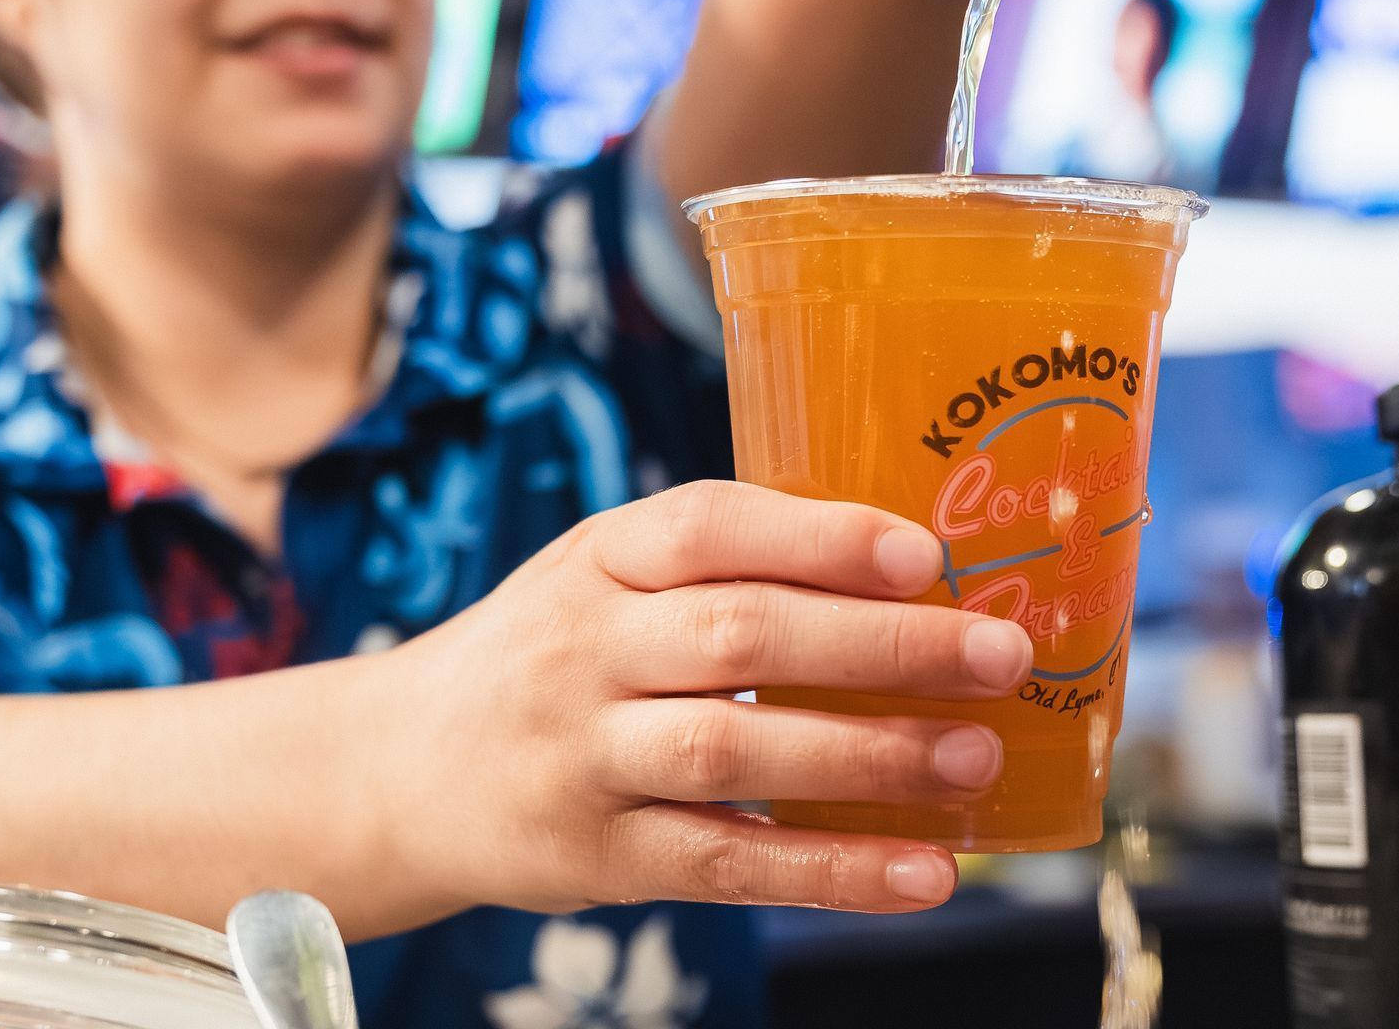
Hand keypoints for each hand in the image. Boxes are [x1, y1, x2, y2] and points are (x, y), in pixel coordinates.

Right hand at [380, 481, 1032, 915]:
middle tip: (999, 653)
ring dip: (867, 758)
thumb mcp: (607, 575)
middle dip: (881, 644)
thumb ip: (725, 565)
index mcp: (601, 558)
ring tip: (974, 757)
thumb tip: (913, 573)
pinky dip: (830, 871)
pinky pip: (723, 866)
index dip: (820, 537)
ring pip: (732, 754)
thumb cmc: (554, 651)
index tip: (925, 553)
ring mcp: (583, 757)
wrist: (399, 766)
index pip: (709, 526)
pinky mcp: (596, 857)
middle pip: (739, 637)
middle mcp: (583, 649)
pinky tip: (922, 873)